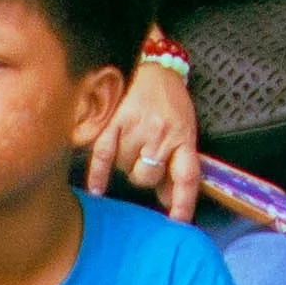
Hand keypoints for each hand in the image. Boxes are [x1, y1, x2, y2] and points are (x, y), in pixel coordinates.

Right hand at [87, 44, 201, 218]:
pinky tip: (97, 189)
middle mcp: (161, 135)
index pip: (187, 177)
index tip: (179, 223)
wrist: (147, 61)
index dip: (184, 202)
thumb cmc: (166, 97)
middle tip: (144, 155)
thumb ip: (177, 162)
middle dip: (145, 174)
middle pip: (147, 178)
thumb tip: (170, 200)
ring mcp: (135, 129)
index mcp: (183, 136)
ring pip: (124, 169)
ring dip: (125, 161)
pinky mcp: (112, 122)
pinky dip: (99, 175)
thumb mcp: (183, 126)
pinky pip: (103, 158)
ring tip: (130, 138)